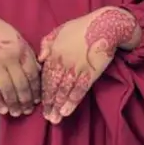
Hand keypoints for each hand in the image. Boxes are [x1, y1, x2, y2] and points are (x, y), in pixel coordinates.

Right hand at [0, 7, 40, 116]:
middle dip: (26, 100)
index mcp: (21, 49)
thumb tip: (38, 71)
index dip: (36, 90)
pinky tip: (3, 109)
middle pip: (21, 84)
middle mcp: (9, 57)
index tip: (38, 100)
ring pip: (7, 89)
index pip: (32, 74)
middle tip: (28, 111)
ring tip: (17, 113)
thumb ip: (27, 54)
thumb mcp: (17, 38)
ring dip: (13, 104)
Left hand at [38, 7, 138, 123]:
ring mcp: (77, 68)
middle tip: (47, 117)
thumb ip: (47, 43)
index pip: (45, 76)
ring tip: (55, 119)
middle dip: (49, 103)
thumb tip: (40, 59)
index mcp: (54, 53)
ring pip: (64, 91)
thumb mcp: (59, 30)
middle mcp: (63, 62)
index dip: (43, 91)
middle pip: (53, 87)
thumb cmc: (81, 27)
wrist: (104, 25)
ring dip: (59, 106)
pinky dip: (72, 101)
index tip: (40, 104)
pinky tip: (67, 111)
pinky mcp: (91, 73)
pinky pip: (79, 90)